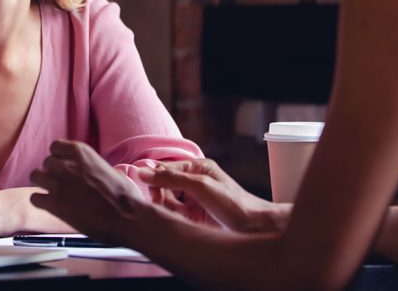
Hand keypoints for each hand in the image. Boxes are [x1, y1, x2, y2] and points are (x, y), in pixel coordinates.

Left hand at [29, 140, 146, 246]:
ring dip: (43, 185)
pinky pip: (35, 198)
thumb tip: (101, 173)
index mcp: (82, 153)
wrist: (128, 219)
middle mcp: (67, 165)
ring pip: (35, 176)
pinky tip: (52, 207)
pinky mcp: (54, 204)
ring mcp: (58, 184)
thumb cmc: (126, 198)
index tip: (64, 166)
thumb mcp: (114, 172)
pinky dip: (41, 203)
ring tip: (53, 194)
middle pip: (46, 162)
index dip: (59, 157)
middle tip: (61, 184)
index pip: (56, 147)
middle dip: (52, 173)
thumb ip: (99, 169)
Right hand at [138, 159, 285, 232]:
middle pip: (162, 186)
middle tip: (167, 206)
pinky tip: (182, 222)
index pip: (164, 169)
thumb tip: (143, 172)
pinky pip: (172, 215)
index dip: (154, 179)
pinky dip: (172, 219)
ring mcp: (192, 200)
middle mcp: (192, 182)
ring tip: (180, 216)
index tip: (146, 188)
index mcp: (196, 168)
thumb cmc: (234, 204)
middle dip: (161, 196)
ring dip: (167, 209)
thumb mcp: (201, 186)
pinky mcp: (192, 217)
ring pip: (165, 202)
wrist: (254, 230)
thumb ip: (171, 178)